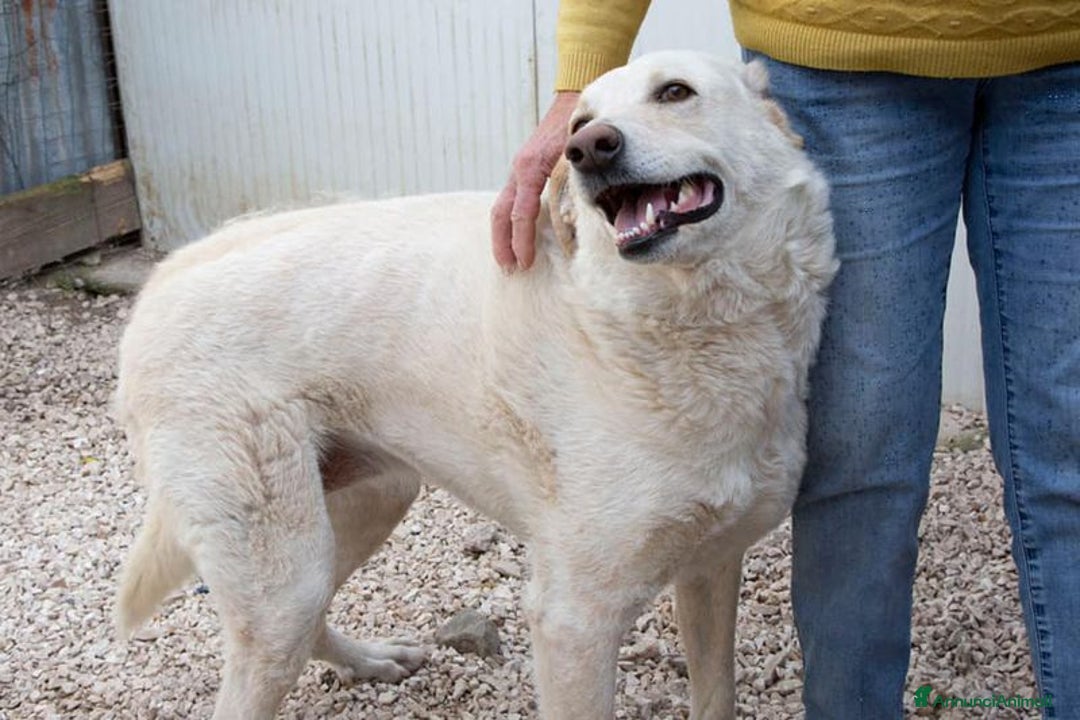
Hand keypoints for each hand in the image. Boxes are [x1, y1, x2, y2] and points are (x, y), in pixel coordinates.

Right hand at [491, 91, 580, 270]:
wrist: (573, 98)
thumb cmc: (580, 125)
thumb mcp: (580, 154)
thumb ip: (575, 182)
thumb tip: (580, 214)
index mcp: (531, 168)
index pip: (521, 213)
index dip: (522, 241)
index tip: (526, 263)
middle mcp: (519, 169)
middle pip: (501, 214)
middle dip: (503, 244)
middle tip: (509, 269)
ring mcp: (519, 169)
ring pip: (502, 207)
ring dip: (503, 235)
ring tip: (509, 259)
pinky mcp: (525, 170)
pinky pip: (512, 200)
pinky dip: (511, 221)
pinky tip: (518, 236)